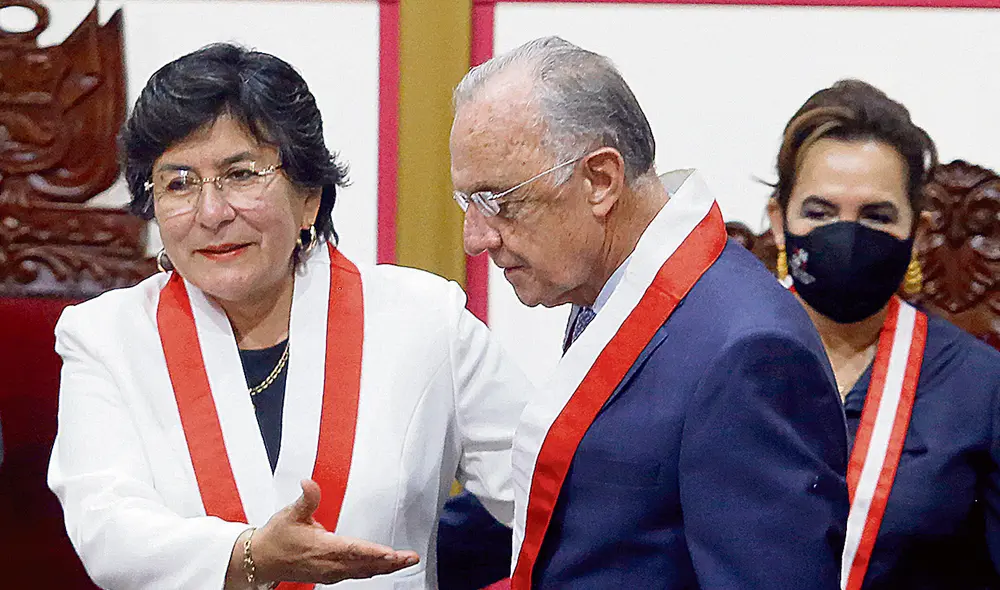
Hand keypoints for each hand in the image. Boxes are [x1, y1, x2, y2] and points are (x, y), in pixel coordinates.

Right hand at [251, 480, 418, 584]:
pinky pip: (358, 574)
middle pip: (365, 564)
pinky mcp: (331, 576)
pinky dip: (374, 570)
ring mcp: (331, 573)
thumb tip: (309, 483)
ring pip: (364, 572)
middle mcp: (329, 564)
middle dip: (389, 562)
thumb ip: (306, 499)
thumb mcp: (290, 514)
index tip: (390, 552)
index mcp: (322, 548)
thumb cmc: (276, 538)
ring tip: (405, 561)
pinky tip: (385, 566)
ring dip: (385, 567)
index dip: (372, 552)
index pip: (353, 551)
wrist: (261, 560)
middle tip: (410, 557)